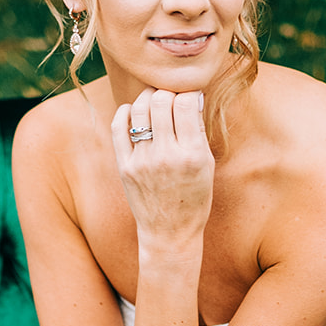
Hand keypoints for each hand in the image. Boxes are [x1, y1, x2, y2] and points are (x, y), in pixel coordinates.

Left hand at [110, 88, 213, 257]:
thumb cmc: (194, 198)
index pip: (186, 103)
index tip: (190, 98)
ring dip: (147, 98)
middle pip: (160, 100)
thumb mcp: (207, 165)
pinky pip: (118, 126)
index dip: (189, 93)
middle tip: (171, 98)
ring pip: (139, 109)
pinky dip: (126, 112)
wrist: (169, 233)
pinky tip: (134, 112)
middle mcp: (166, 156)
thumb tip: (192, 97)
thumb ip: (198, 131)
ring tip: (154, 102)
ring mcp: (142, 162)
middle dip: (167, 92)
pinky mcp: (124, 167)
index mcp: (192, 155)